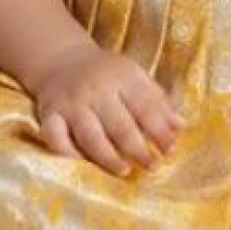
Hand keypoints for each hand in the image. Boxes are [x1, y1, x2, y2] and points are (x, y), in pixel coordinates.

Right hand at [30, 43, 186, 178]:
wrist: (62, 59)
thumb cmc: (107, 74)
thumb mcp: (135, 78)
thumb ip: (158, 102)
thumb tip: (181, 128)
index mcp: (122, 77)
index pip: (144, 105)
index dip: (159, 129)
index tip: (170, 150)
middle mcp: (96, 89)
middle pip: (118, 123)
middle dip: (137, 147)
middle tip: (152, 166)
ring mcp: (71, 103)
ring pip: (90, 135)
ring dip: (107, 156)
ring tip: (124, 170)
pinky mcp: (49, 114)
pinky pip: (55, 138)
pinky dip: (66, 154)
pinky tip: (80, 166)